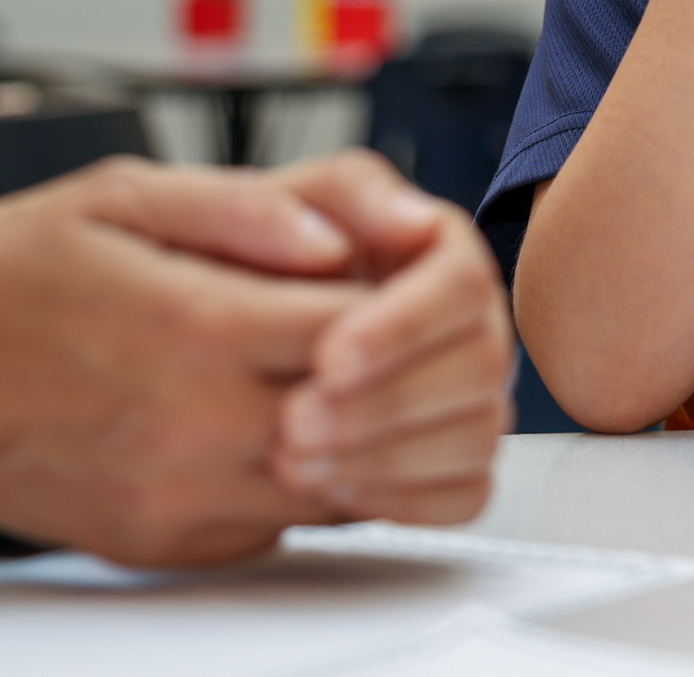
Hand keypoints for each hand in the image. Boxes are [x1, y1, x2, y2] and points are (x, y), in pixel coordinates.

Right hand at [0, 157, 368, 565]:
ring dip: (351, 434)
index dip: (387, 298)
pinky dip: (301, 483)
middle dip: (381, 370)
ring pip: (334, 483)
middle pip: (361, 412)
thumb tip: (335, 236)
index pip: (358, 326)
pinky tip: (278, 432)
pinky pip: (279, 526)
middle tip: (366, 330)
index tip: (372, 275)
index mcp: (199, 329)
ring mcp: (185, 498)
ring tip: (331, 381)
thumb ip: (242, 209)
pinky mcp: (167, 544)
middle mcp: (200, 426)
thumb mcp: (118, 196)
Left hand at [269, 152, 514, 525]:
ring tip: (297, 462)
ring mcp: (466, 391)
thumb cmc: (239, 256)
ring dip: (390, 458)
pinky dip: (407, 500)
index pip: (462, 283)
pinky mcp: (449, 456)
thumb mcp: (264, 198)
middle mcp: (466, 318)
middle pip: (482, 365)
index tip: (329, 358)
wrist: (211, 331)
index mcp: (437, 244)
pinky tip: (334, 490)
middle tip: (297, 423)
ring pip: (477, 436)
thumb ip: (332, 194)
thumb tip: (406, 222)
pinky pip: (465, 494)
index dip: (404, 326)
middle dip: (389, 402)